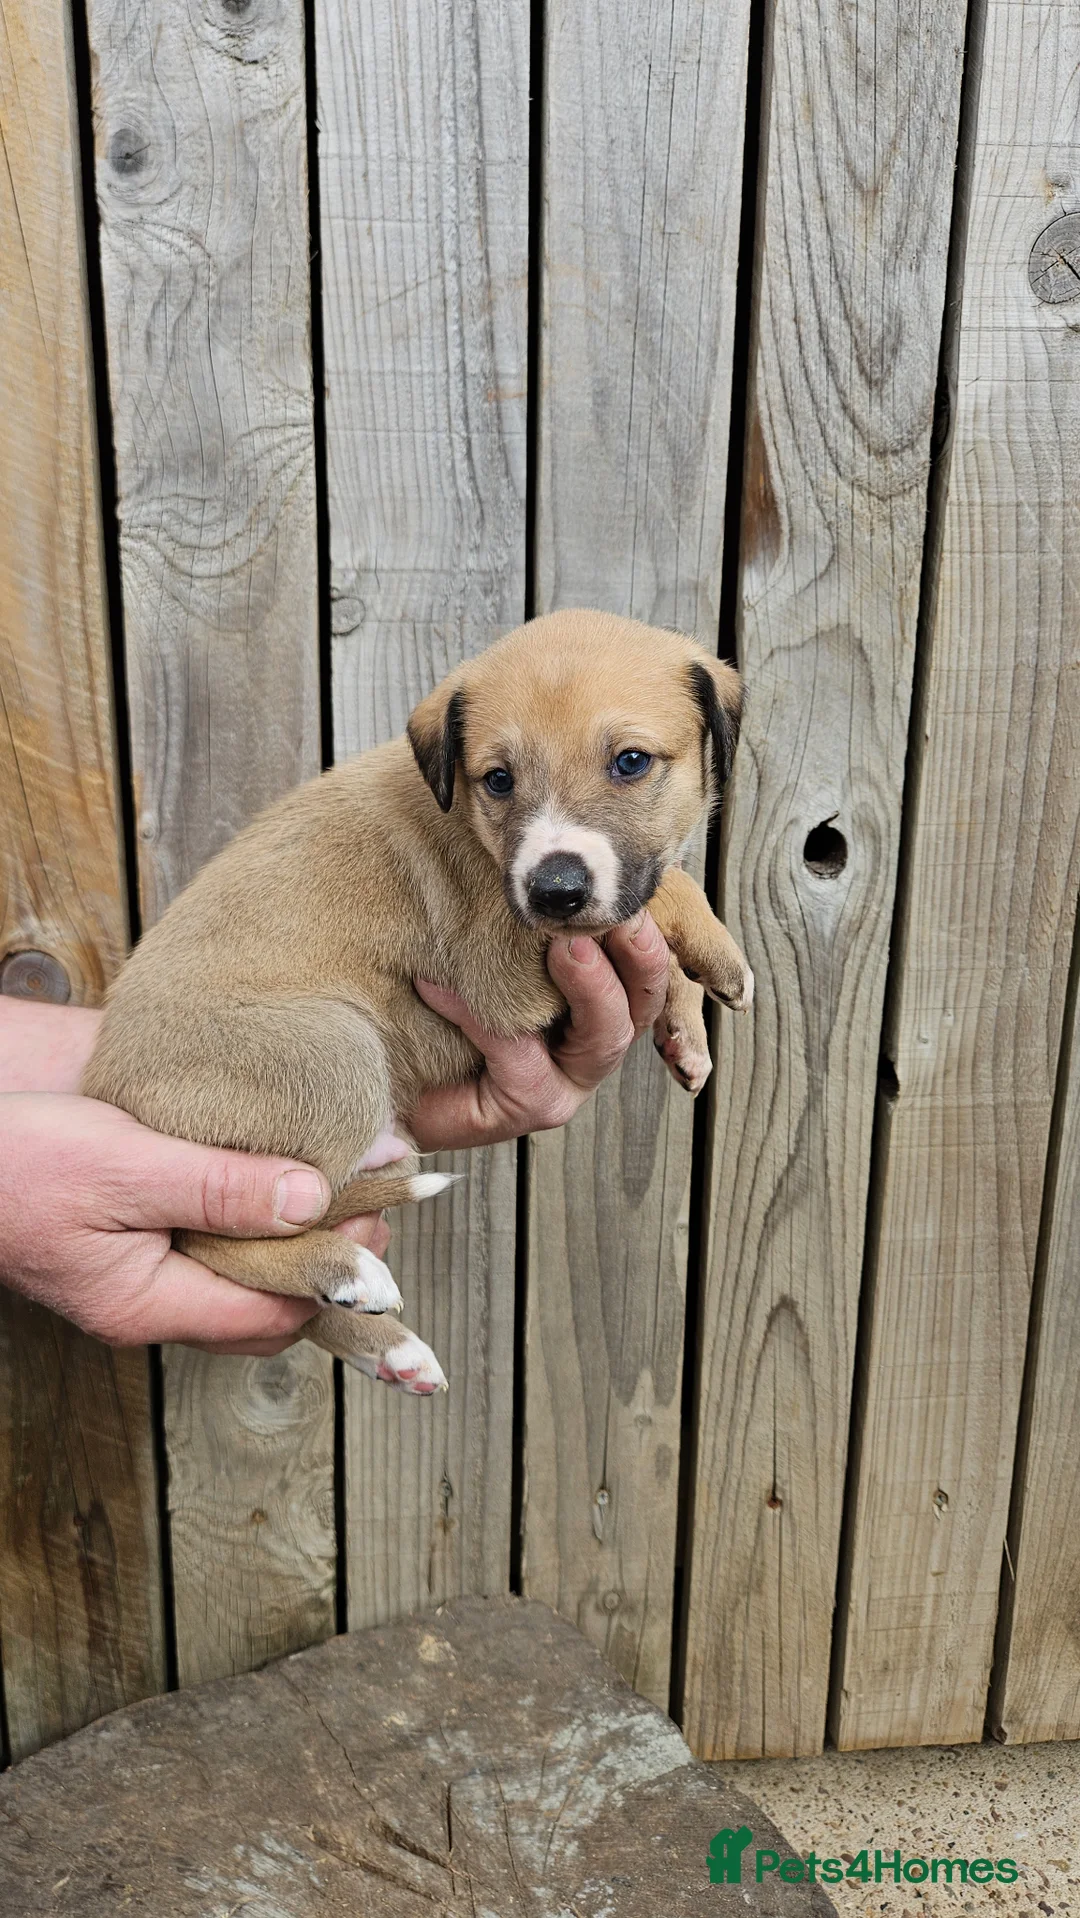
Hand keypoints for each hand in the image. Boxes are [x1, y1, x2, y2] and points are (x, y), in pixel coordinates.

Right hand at [0, 1091, 390, 1356]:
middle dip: (327, 1263)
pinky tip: (280, 1184)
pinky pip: (215, 1257)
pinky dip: (257, 1227)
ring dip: (296, 1243)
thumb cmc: (17, 1159)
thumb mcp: (123, 1164)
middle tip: (374, 1197)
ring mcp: (138, 1283)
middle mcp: (146, 1308)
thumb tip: (311, 1198)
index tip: (378, 1210)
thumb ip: (217, 1186)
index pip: (272, 1312)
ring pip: (243, 1284)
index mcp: (144, 1304)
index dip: (334, 1269)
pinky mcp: (132, 1249)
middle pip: (267, 1311)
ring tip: (343, 1185)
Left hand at [409, 908, 670, 1150]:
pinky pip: (516, 1053)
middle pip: (638, 1006)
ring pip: (602, 1038)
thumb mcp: (487, 952)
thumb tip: (534, 855)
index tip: (626, 893)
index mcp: (597, 1010)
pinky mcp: (528, 1108)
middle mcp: (592, 1050)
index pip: (645, 974)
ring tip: (566, 946)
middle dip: (633, 959)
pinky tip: (437, 983)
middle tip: (604, 916)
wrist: (385, 1075)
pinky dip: (480, 1012)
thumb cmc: (440, 1004)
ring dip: (591, 987)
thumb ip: (520, 921)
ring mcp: (566, 1086)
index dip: (645, 936)